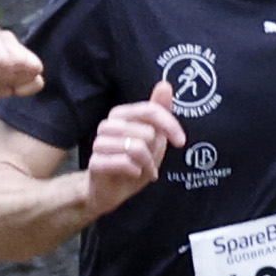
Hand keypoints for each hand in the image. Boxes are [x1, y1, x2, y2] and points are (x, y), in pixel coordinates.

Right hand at [78, 91, 183, 209]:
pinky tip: (135, 174)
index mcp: (120, 114)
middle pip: (147, 132)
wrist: (112, 191)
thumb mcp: (153, 137)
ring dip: (147, 164)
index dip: (170, 125)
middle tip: (150, 161)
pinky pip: (124, 162)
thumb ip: (158, 112)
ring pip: (136, 147)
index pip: (150, 110)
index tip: (181, 141)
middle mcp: (107, 125)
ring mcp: (98, 143)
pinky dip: (136, 171)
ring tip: (144, 169)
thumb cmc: (133, 162)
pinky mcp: (94, 162)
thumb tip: (165, 84)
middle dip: (155, 151)